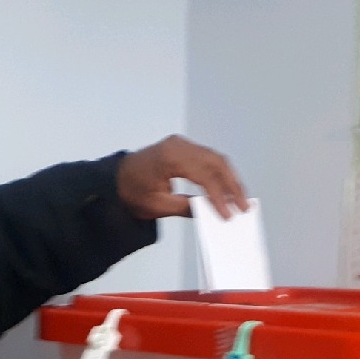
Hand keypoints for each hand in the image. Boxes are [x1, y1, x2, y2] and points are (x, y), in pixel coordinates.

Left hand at [117, 135, 248, 219]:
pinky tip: (228, 188)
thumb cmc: (132, 192)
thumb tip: (210, 213)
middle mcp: (178, 146)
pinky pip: (208, 158)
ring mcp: (182, 144)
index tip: (228, 213)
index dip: (219, 196)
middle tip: (244, 206)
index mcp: (170, 158)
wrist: (115, 179)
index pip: (203, 176)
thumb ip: (185, 208)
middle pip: (215, 163)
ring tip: (240, 199)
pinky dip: (220, 173)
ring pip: (215, 159)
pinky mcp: (184, 147)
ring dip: (230, 179)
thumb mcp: (157, 206)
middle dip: (232, 186)